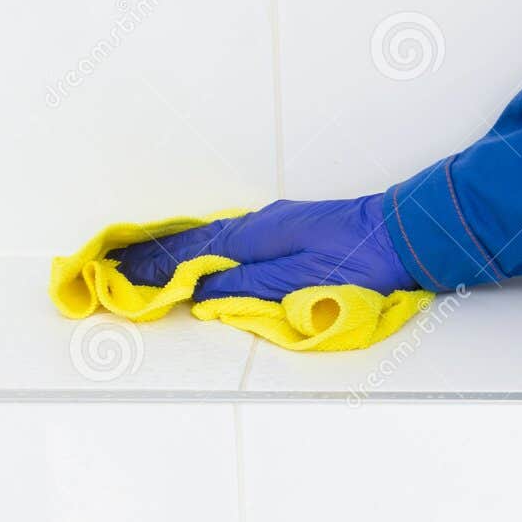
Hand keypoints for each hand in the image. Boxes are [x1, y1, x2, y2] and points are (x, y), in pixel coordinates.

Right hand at [109, 194, 418, 298]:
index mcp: (256, 236)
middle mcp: (260, 224)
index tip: (120, 277)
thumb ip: (249, 289)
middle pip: (196, 243)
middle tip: (116, 266)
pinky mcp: (292, 231)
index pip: (191, 256)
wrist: (406, 234)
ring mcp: (276, 225)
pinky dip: (206, 248)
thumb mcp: (300, 282)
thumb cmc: (360, 261)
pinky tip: (202, 255)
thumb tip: (201, 297)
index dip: (154, 268)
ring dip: (177, 251)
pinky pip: (234, 240)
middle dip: (154, 256)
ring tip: (144, 260)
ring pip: (213, 240)